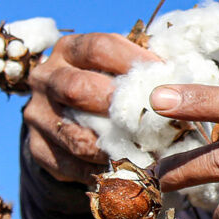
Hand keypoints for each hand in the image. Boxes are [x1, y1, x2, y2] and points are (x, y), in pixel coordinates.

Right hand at [23, 33, 159, 182]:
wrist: (66, 117)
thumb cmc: (106, 85)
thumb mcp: (118, 67)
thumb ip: (142, 68)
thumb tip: (181, 78)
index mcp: (69, 50)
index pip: (98, 47)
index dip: (132, 60)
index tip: (162, 75)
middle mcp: (46, 78)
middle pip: (77, 88)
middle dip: (117, 105)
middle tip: (149, 118)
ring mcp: (37, 115)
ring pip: (76, 135)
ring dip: (114, 147)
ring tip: (147, 152)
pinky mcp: (37, 148)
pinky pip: (71, 165)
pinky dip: (102, 171)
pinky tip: (128, 170)